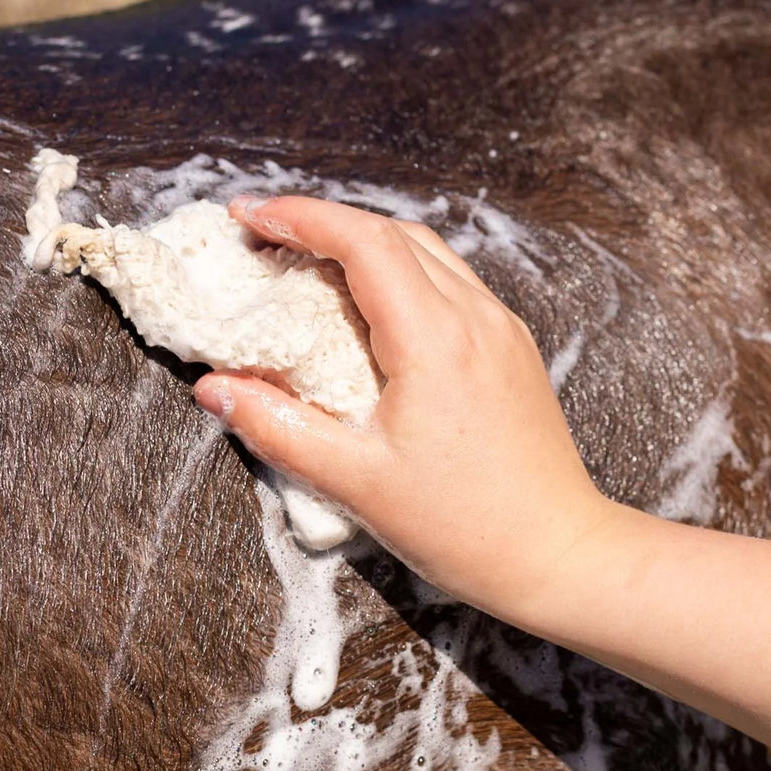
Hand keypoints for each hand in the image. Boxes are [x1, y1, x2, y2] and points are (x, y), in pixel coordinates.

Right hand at [193, 196, 614, 627]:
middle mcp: (475, 317)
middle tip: (262, 231)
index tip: (248, 214)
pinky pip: (448, 280)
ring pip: (424, 251)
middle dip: (321, 220)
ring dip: (360, 239)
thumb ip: (278, 429)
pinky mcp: (509, 345)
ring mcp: (500, 327)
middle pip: (392, 233)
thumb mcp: (356, 482)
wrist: (558, 555)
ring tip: (304, 254)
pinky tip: (365, 297)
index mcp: (436, 340)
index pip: (363, 243)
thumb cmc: (462, 526)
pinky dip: (395, 268)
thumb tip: (212, 388)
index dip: (300, 217)